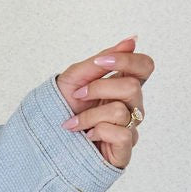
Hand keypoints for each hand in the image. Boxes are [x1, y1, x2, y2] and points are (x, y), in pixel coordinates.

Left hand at [54, 34, 152, 169]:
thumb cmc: (63, 108)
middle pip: (132, 87)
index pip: (145, 66)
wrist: (45, 137)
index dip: (127, 61)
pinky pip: (122, 134)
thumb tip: (132, 40)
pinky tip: (87, 136)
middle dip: (97, 89)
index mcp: (123, 85)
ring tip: (74, 123)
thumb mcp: (76, 78)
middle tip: (78, 96)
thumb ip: (102, 60)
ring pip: (120, 111)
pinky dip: (97, 132)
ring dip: (89, 116)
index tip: (100, 63)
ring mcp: (130, 128)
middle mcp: (132, 106)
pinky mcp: (125, 151)